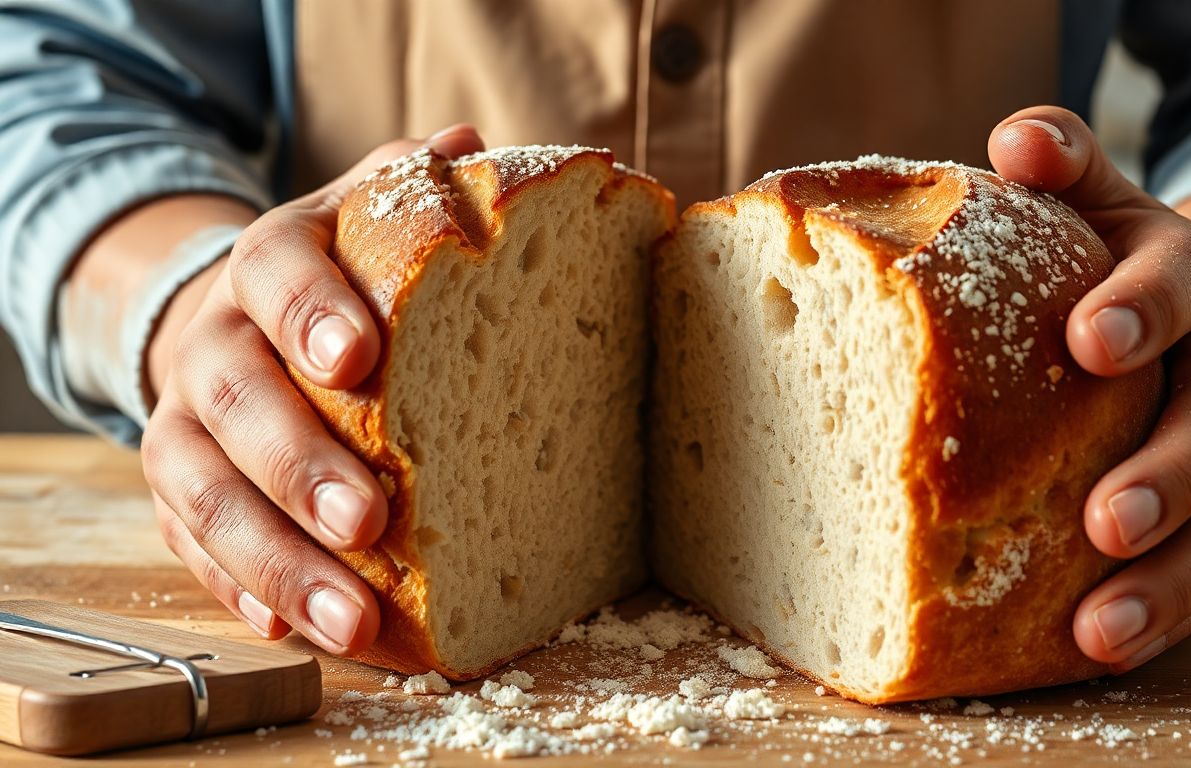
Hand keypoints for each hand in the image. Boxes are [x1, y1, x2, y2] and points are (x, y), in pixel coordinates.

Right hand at [141, 126, 484, 653]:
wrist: (241, 317)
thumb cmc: (341, 275)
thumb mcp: (372, 219)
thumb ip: (414, 191)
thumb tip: (470, 147)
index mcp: (271, 260)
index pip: (275, 268)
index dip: (310, 309)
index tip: (360, 359)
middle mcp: (214, 340)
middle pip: (232, 399)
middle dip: (297, 463)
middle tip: (369, 518)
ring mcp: (184, 424)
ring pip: (204, 493)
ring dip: (277, 559)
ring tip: (354, 621)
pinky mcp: (176, 494)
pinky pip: (192, 549)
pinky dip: (241, 591)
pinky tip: (295, 632)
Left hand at [988, 108, 1190, 671]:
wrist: (1176, 315)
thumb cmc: (1101, 262)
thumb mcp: (1087, 202)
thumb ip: (1059, 164)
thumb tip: (1015, 137)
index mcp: (1183, 276)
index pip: (1177, 280)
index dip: (1142, 306)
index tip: (1089, 339)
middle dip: (1171, 471)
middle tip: (1107, 519)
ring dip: (1173, 577)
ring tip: (1101, 629)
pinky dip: (1170, 611)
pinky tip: (1104, 649)